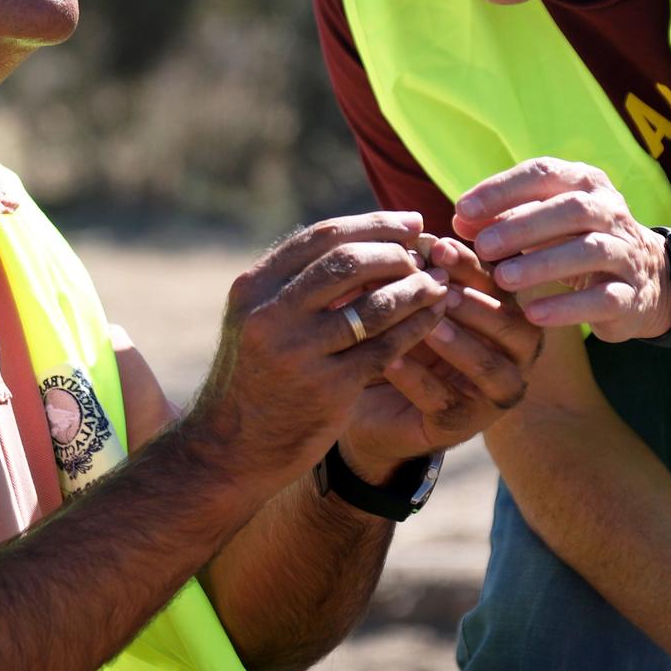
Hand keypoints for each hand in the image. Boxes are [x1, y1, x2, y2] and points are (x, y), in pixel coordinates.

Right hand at [194, 213, 450, 482]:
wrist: (231, 449)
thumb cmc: (256, 376)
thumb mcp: (258, 320)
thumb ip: (298, 282)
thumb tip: (366, 237)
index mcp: (253, 288)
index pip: (321, 237)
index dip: (374, 224)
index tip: (411, 222)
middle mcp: (271, 314)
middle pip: (349, 262)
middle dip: (396, 251)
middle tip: (426, 252)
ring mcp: (299, 352)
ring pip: (374, 305)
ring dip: (416, 288)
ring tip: (439, 282)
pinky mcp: (328, 388)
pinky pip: (386, 347)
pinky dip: (417, 327)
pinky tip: (435, 318)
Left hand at [342, 236, 544, 470]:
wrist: (380, 402)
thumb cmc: (409, 339)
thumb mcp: (418, 303)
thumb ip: (424, 276)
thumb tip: (417, 238)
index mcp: (509, 315)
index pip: (500, 286)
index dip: (471, 265)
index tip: (438, 246)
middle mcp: (514, 354)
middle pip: (513, 327)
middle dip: (478, 306)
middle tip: (444, 290)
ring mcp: (494, 394)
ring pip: (490, 368)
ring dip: (459, 344)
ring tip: (429, 326)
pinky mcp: (465, 425)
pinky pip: (446, 401)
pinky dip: (419, 379)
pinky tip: (393, 360)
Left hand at [451, 157, 670, 341]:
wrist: (645, 280)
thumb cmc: (576, 242)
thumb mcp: (542, 223)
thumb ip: (503, 219)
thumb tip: (460, 221)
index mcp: (586, 183)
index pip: (543, 174)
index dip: (502, 189)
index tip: (463, 210)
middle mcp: (611, 212)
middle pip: (571, 209)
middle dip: (523, 227)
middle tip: (483, 247)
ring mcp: (626, 253)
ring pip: (590, 250)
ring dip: (543, 264)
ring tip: (503, 279)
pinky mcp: (631, 294)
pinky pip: (603, 298)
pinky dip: (567, 307)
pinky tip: (533, 315)